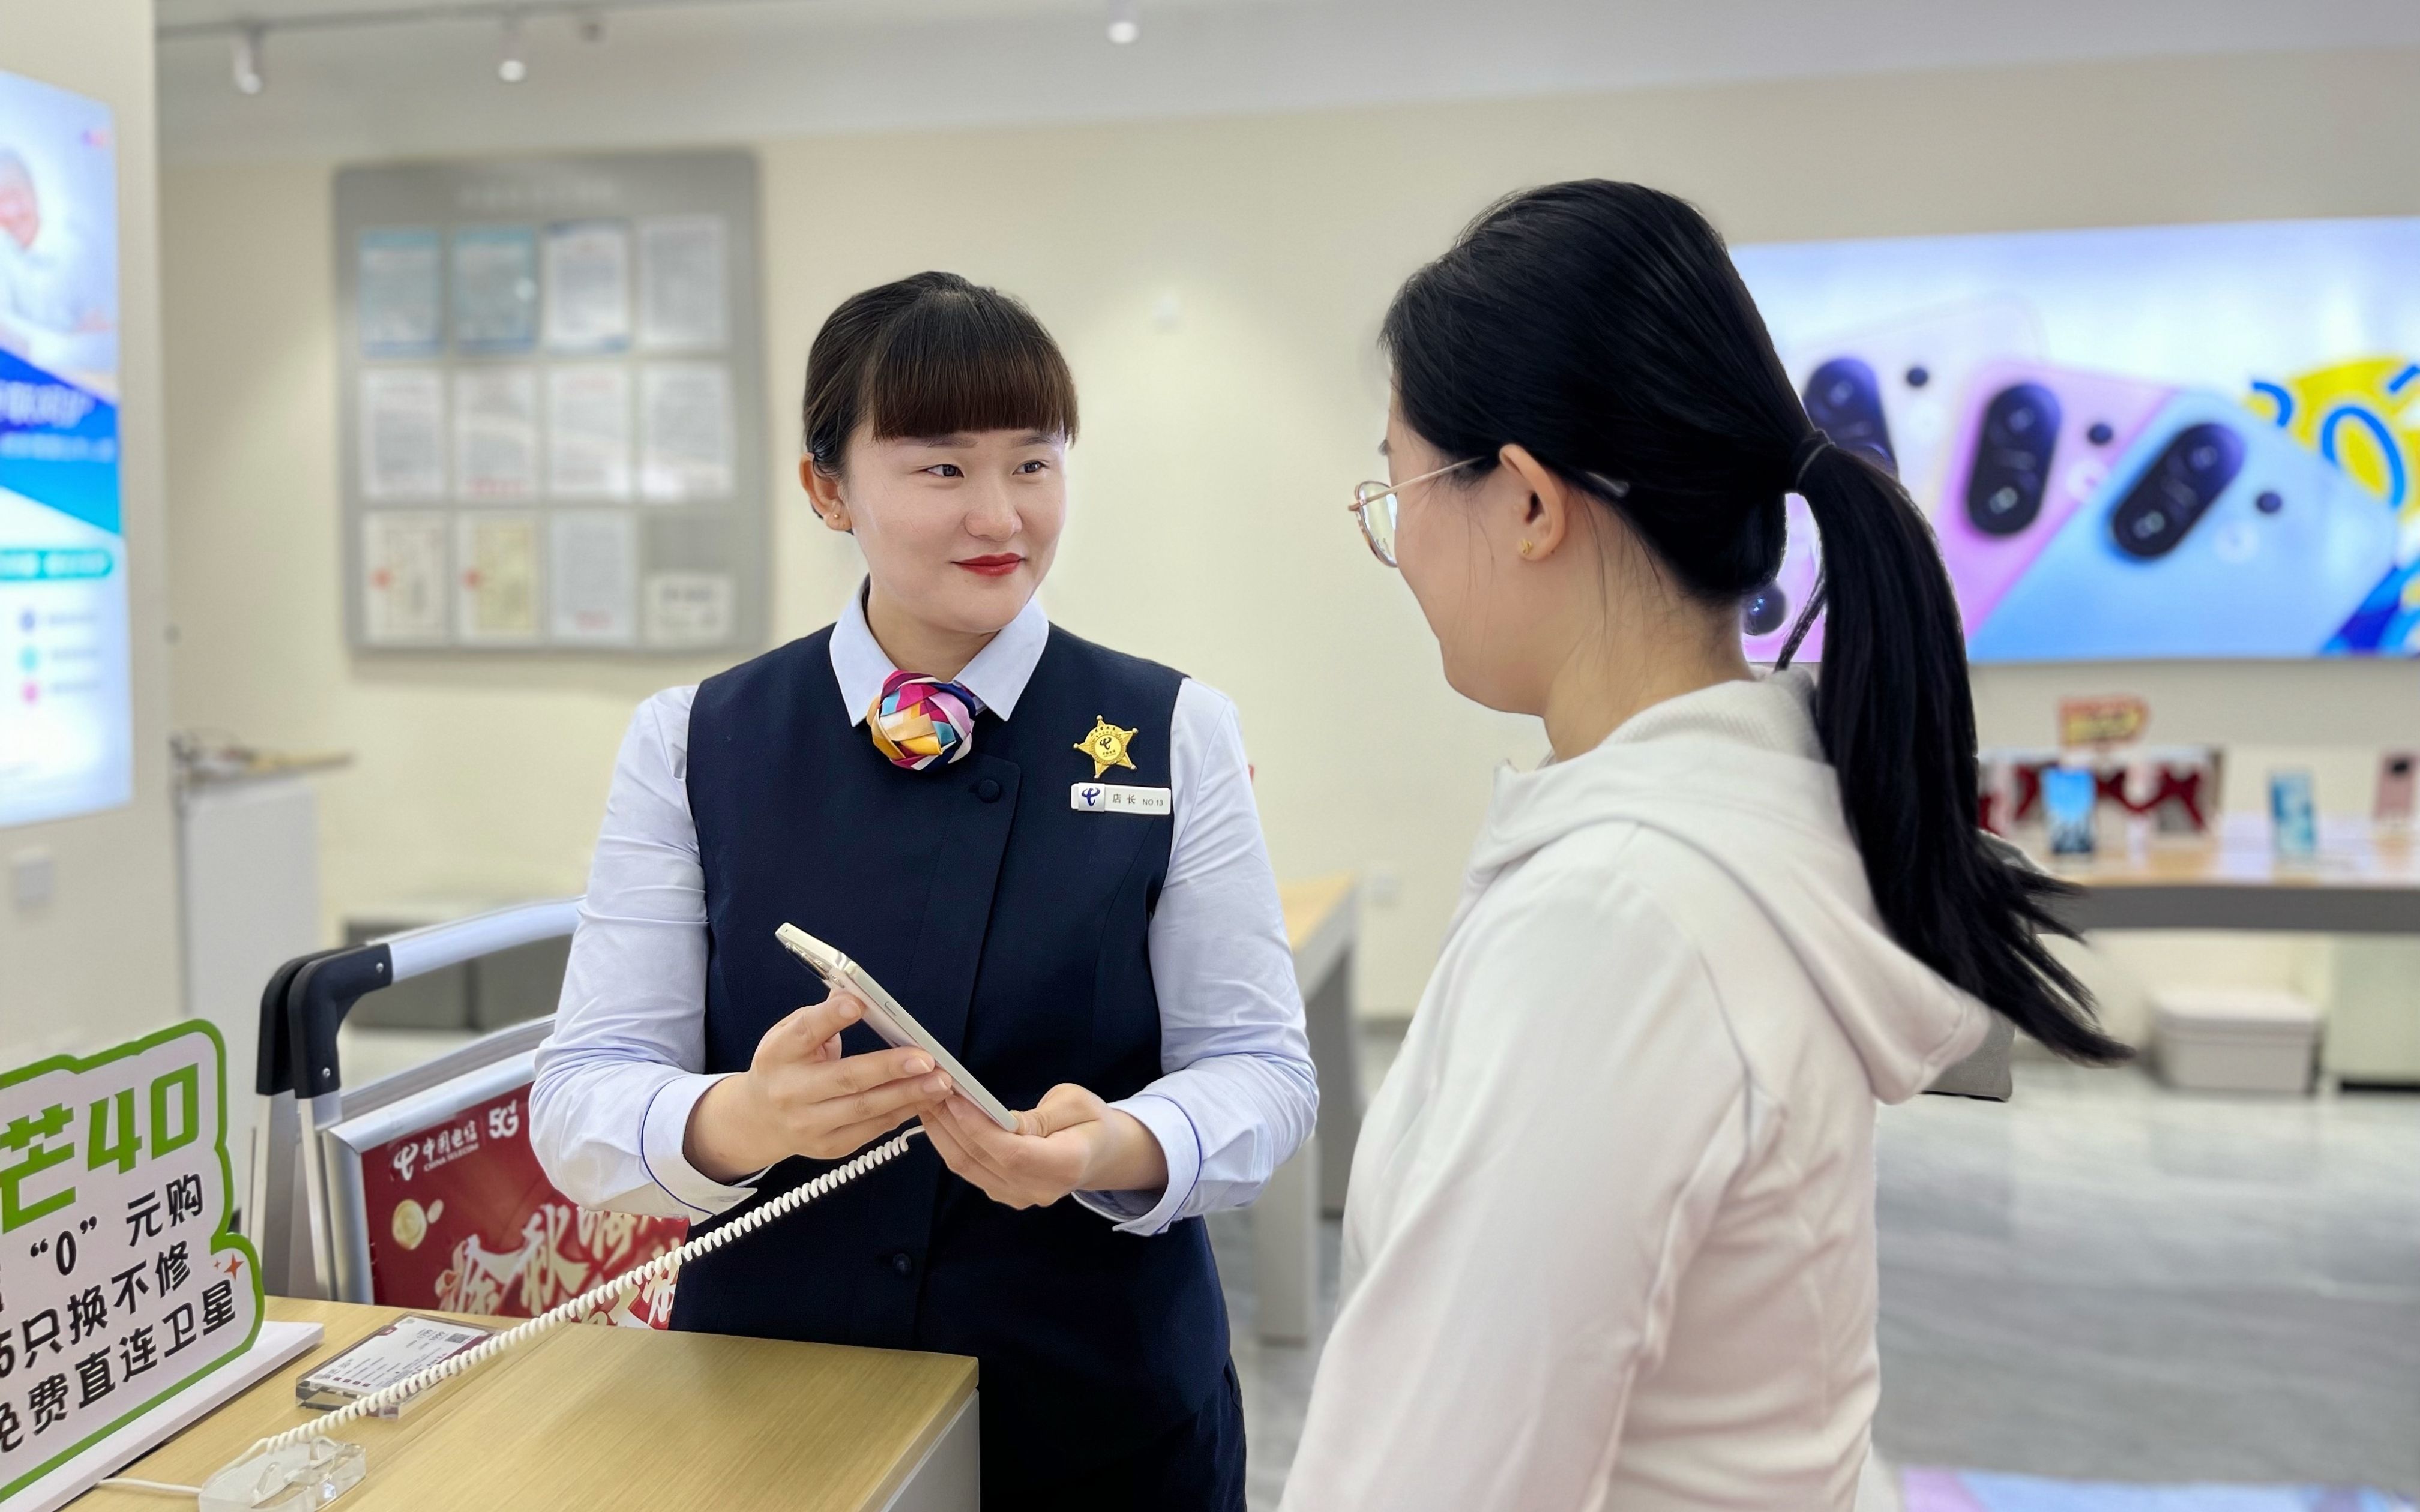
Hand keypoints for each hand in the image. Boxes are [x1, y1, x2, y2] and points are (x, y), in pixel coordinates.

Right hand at [684, 991, 954, 1179]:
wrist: (761, 1119)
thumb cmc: (787, 1065)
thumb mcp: (790, 1034)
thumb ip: (821, 1017)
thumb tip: (855, 995)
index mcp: (778, 1054)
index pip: (804, 1033)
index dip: (830, 1018)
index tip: (859, 1004)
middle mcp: (790, 1092)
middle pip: (845, 1079)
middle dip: (890, 1068)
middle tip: (926, 1058)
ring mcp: (809, 1124)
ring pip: (865, 1110)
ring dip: (908, 1095)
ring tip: (940, 1082)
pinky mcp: (829, 1147)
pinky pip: (873, 1129)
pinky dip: (902, 1112)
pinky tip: (925, 1098)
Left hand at [920, 1084, 1168, 1210]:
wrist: (1101, 1154)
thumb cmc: (1092, 1122)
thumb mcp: (1077, 1103)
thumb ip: (1041, 1116)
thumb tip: (1003, 1122)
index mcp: (1065, 1165)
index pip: (1012, 1153)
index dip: (979, 1128)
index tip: (955, 1098)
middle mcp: (1039, 1189)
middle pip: (982, 1159)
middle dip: (951, 1123)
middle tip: (930, 1088)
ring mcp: (1019, 1197)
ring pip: (968, 1167)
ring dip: (943, 1132)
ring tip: (927, 1099)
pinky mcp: (1005, 1193)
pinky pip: (970, 1170)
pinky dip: (951, 1143)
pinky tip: (941, 1119)